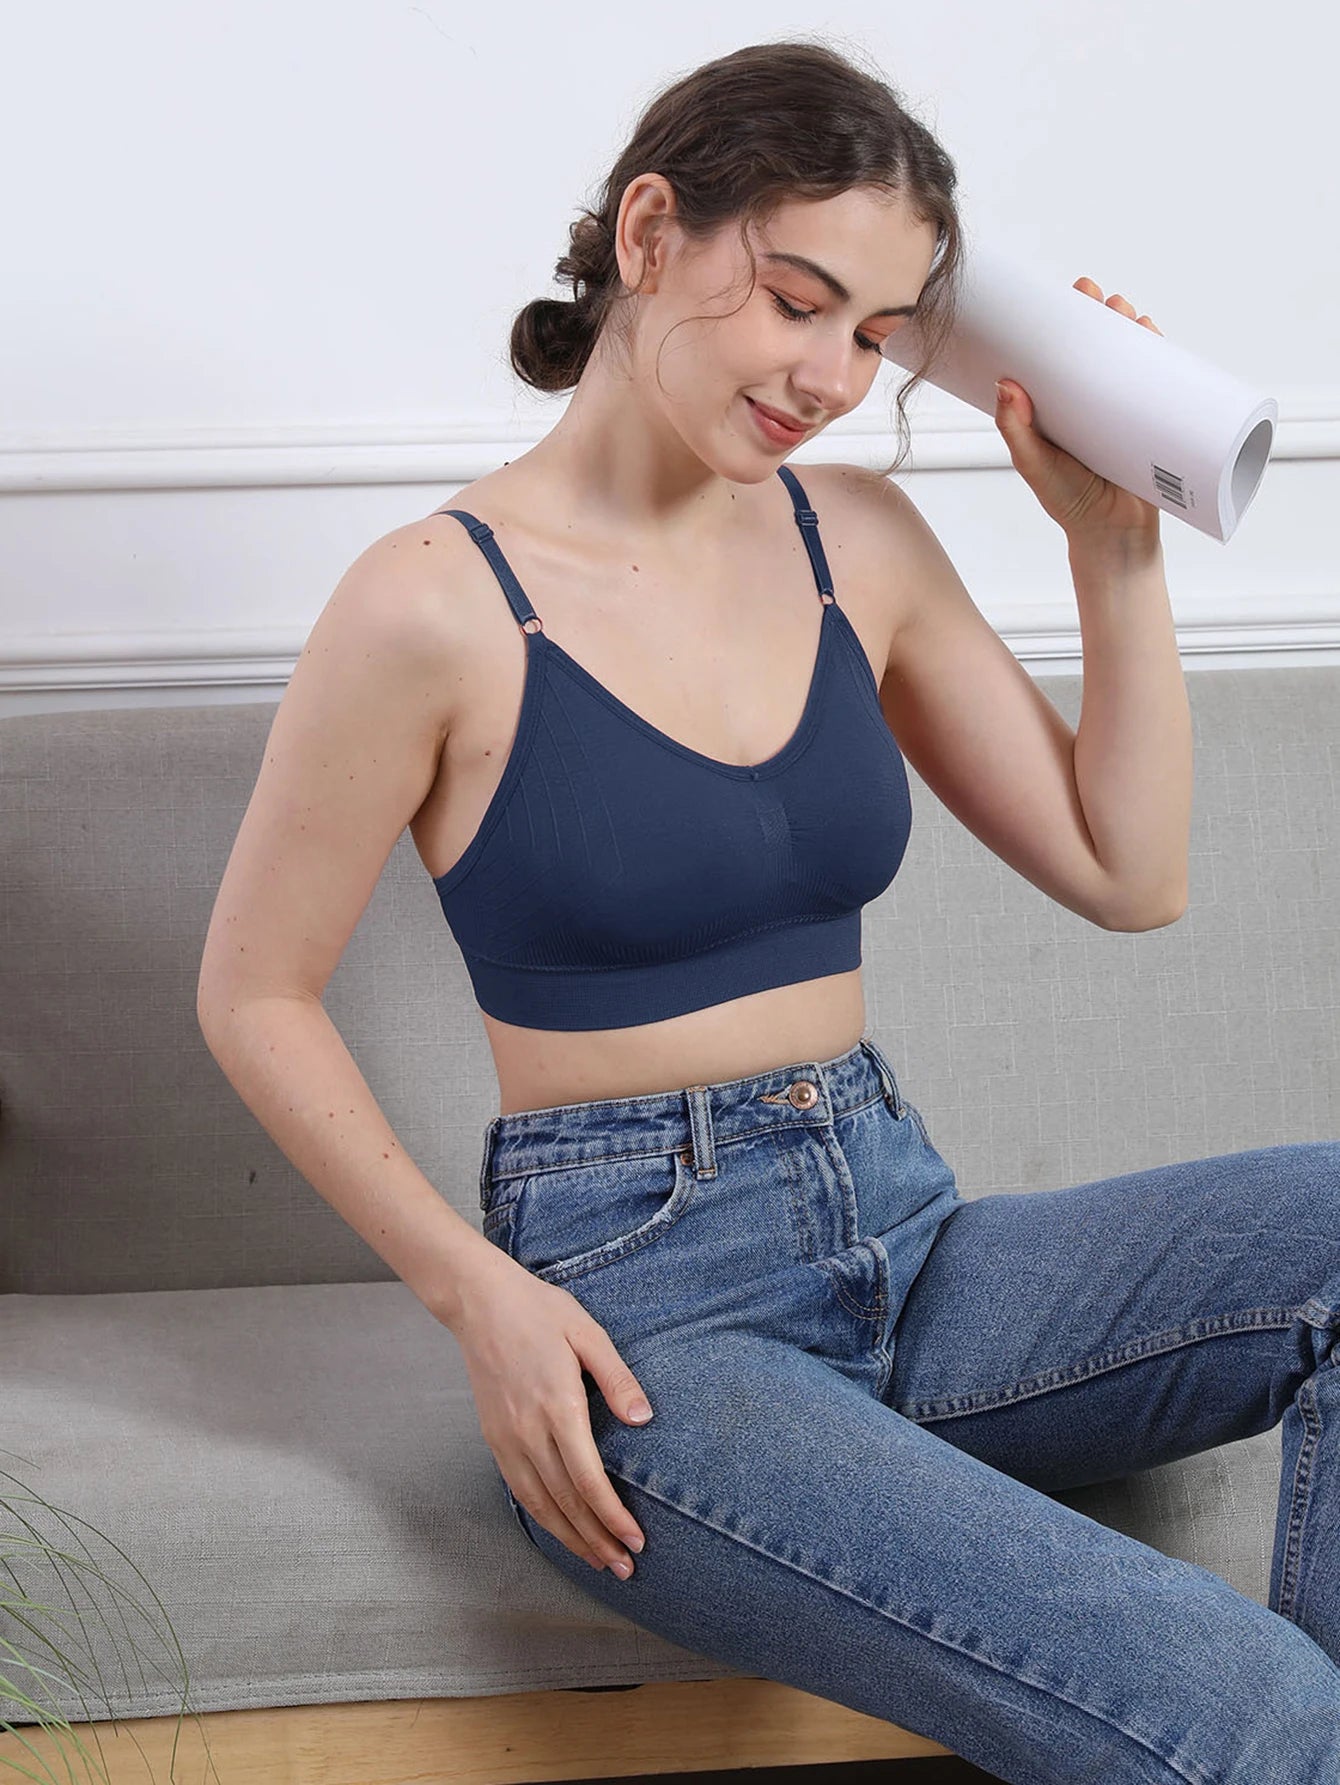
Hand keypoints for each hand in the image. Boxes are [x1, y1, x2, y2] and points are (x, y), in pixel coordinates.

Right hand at [452, 1248, 651, 1576]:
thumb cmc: (539, 1310)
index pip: (588, 1478)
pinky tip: (560, 1529)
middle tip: (625, 1567)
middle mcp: (528, 1429)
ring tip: (598, 1561)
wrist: (479, 1301)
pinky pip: (520, 1488)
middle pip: (565, 1501)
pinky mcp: (493, 1437)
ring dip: (570, 1537)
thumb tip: (644, 1420)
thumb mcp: (587, 1332)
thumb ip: (617, 1378)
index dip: (612, 1516)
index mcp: (557, 1405)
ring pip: (540, 1503)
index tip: (636, 1540)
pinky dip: (542, 1516)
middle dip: (597, 1539)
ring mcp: (506, 1436)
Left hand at [995, 277, 1164, 545]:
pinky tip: (1156, 338)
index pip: (1058, 356)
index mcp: (1058, 407)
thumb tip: (1005, 385)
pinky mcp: (1153, 422)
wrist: (1114, 538)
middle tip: (1096, 297)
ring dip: (1131, 330)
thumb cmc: (1069, 504)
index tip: (1060, 300)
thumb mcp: (1035, 465)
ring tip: (1127, 314)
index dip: (1060, 325)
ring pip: (1129, 359)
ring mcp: (1123, 410)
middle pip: (1097, 348)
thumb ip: (1017, 430)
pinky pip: (1160, 382)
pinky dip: (1161, 357)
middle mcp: (1090, 403)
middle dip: (1099, 317)